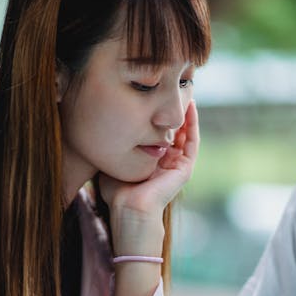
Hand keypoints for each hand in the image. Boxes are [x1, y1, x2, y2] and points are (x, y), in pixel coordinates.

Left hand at [99, 100, 199, 255]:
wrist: (129, 210)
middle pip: (174, 129)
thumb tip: (103, 122)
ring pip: (185, 132)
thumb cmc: (117, 191)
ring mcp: (178, 164)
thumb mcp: (115, 159)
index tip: (155, 94)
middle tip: (173, 86)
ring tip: (185, 90)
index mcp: (152, 160)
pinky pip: (192, 141)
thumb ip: (116, 144)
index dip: (158, 113)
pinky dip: (192, 124)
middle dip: (173, 109)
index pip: (158, 131)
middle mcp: (166, 161)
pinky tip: (190, 106)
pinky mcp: (185, 168)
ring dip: (186, 112)